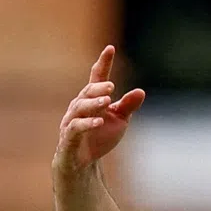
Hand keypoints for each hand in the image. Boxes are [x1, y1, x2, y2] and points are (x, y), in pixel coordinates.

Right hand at [52, 46, 145, 177]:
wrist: (83, 162)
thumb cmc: (100, 137)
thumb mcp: (119, 121)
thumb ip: (128, 106)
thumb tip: (141, 91)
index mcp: (92, 99)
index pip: (97, 77)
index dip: (103, 63)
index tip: (110, 48)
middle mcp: (79, 106)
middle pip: (88, 91)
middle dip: (99, 88)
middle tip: (112, 87)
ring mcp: (72, 121)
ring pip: (80, 107)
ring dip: (94, 103)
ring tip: (107, 101)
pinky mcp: (69, 137)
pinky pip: (76, 128)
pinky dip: (87, 124)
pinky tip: (99, 122)